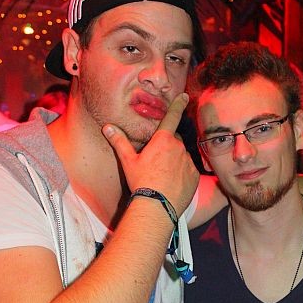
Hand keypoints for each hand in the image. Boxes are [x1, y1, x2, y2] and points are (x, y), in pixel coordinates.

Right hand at [102, 93, 198, 216]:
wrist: (157, 206)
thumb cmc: (141, 182)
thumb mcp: (127, 161)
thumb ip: (119, 141)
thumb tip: (107, 127)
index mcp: (163, 140)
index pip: (172, 117)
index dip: (178, 105)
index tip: (184, 96)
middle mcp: (179, 147)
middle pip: (174, 140)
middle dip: (167, 146)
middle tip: (155, 161)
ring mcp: (188, 161)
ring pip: (181, 156)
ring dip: (174, 161)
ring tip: (162, 176)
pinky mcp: (194, 176)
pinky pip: (188, 170)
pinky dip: (182, 174)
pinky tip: (171, 183)